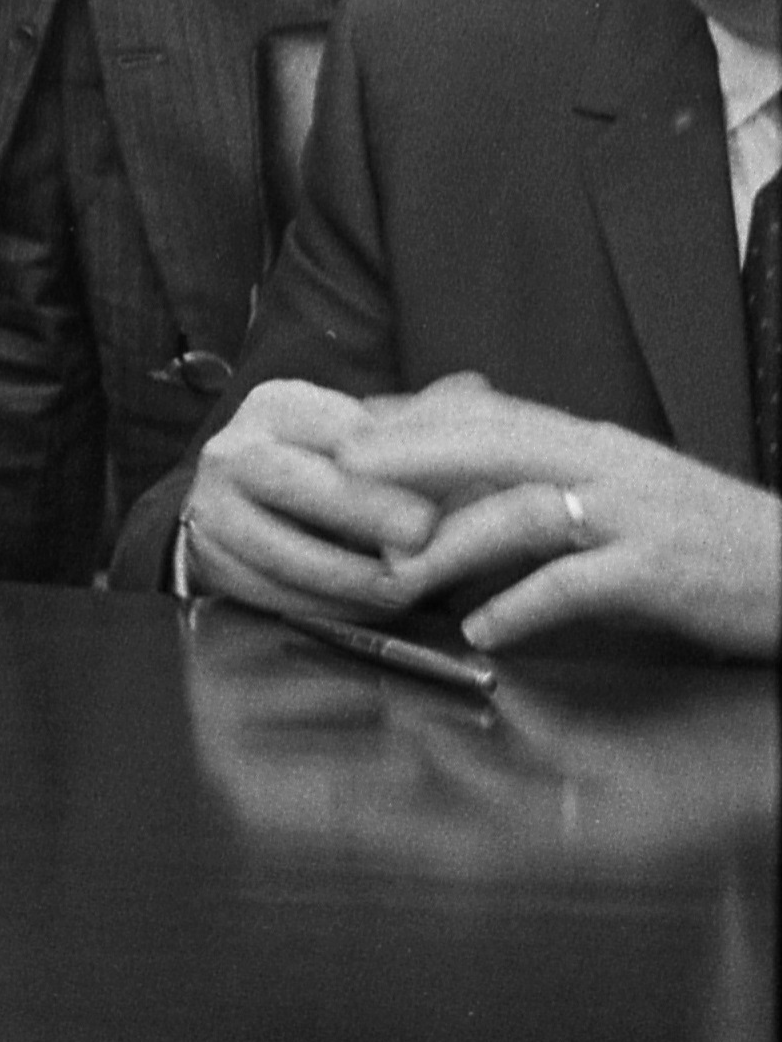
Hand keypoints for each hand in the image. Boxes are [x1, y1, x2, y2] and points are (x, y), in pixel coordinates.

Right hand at [180, 377, 439, 622]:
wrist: (242, 507)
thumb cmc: (327, 467)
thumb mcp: (361, 433)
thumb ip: (419, 421)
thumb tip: (477, 387)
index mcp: (277, 406)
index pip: (336, 430)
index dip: (391, 460)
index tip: (440, 486)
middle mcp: (233, 450)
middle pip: (296, 481)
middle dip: (363, 511)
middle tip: (420, 535)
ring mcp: (213, 508)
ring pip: (282, 548)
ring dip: (351, 576)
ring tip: (408, 589)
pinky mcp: (212, 561)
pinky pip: (272, 592)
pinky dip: (327, 607)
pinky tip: (371, 608)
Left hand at [342, 383, 781, 660]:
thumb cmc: (699, 537)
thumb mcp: (618, 488)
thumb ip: (545, 474)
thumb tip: (456, 474)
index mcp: (593, 441)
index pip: (489, 412)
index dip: (414, 416)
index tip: (346, 425)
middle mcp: (609, 464)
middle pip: (493, 441)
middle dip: (410, 453)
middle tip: (341, 474)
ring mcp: (635, 515)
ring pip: (525, 511)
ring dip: (450, 543)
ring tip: (393, 577)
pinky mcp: (660, 571)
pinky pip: (577, 584)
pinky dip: (523, 604)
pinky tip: (482, 629)